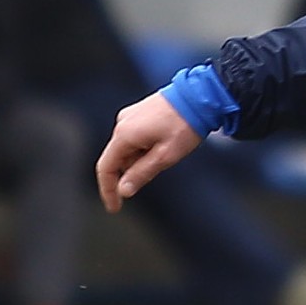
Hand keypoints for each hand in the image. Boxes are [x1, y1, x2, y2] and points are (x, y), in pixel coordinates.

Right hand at [96, 92, 201, 212]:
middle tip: (157, 171)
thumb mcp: (165, 156)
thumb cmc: (185, 125)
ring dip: (140, 160)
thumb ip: (141, 173)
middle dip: (131, 172)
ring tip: (168, 152)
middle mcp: (122, 123)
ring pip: (127, 149)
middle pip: (117, 159)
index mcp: (124, 135)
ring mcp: (129, 117)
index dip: (108, 190)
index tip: (115, 207)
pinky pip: (134, 138)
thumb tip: (124, 190)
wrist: (199, 97)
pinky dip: (144, 149)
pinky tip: (164, 145)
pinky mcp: (138, 114)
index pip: (106, 168)